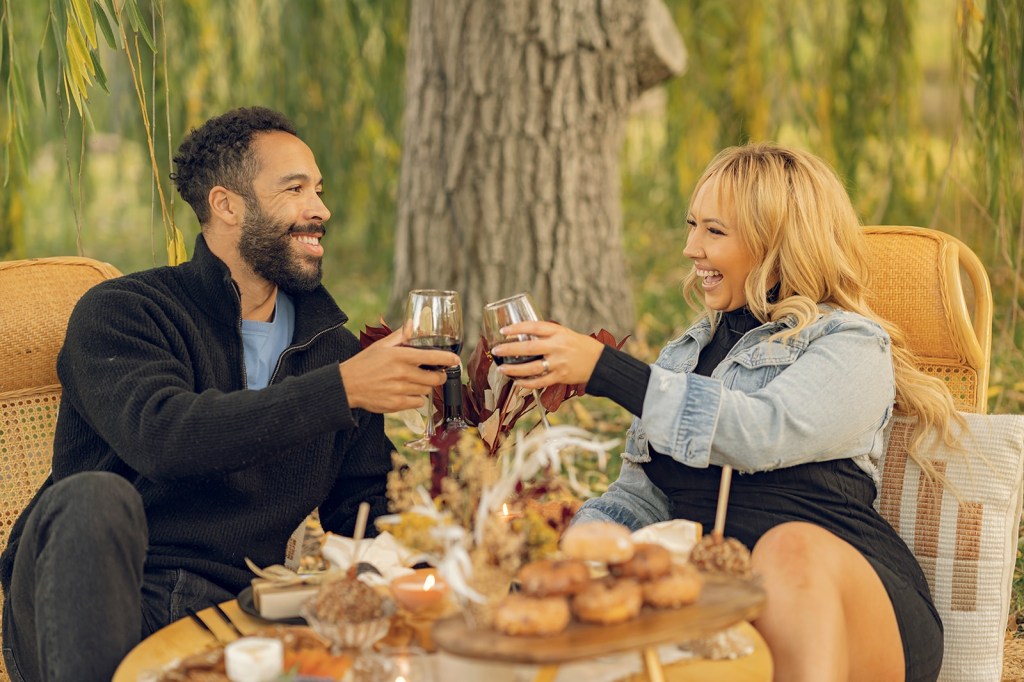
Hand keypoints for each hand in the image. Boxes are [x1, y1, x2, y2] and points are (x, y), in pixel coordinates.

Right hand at [339, 326, 457, 412]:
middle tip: (435, 374)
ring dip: (425, 387)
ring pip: (427, 391)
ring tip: (415, 382)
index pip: (432, 357)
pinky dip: (416, 399)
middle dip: (439, 376)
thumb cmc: (364, 363)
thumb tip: (413, 323)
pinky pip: (418, 403)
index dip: (448, 359)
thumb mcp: (381, 345)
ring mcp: (400, 390)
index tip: (455, 360)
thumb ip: (400, 335)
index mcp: (400, 356)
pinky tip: (407, 393)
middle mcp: (402, 373)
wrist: (347, 385)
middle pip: (435, 378)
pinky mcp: (396, 404)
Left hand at [491, 320, 603, 388]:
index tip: (504, 331)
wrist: (599, 362)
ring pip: (531, 368)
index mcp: (558, 332)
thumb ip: (547, 334)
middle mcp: (557, 347)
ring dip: (514, 369)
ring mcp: (558, 363)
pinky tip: (517, 382)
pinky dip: (527, 383)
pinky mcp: (560, 377)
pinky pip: (540, 382)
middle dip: (509, 350)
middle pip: (529, 348)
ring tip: (502, 368)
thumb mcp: (565, 333)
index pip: (534, 327)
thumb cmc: (579, 346)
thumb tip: (524, 334)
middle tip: (496, 350)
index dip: (517, 328)